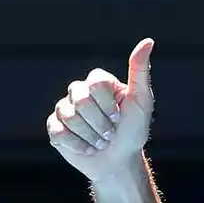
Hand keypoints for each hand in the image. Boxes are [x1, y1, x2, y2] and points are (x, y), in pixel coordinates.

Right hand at [45, 38, 155, 181]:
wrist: (119, 161)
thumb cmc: (133, 130)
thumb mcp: (142, 101)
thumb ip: (140, 71)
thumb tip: (148, 41)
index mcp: (97, 82)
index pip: (95, 83)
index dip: (107, 105)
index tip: (119, 116)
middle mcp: (78, 92)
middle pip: (81, 101)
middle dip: (100, 123)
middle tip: (110, 133)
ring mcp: (64, 109)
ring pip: (70, 117)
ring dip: (91, 136)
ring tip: (100, 142)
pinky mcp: (55, 128)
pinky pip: (58, 132)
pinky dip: (77, 145)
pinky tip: (87, 149)